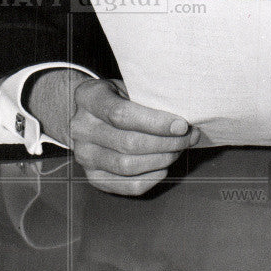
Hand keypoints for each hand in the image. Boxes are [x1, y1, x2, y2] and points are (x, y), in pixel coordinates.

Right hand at [27, 71, 198, 195]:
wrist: (92, 113)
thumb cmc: (120, 96)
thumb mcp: (128, 85)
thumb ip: (149, 98)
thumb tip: (187, 116)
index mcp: (89, 97)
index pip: (122, 114)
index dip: (156, 122)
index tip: (182, 125)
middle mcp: (81, 128)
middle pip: (128, 143)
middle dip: (166, 143)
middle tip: (189, 137)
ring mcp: (83, 155)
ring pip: (127, 166)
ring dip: (161, 160)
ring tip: (179, 149)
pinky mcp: (92, 176)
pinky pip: (124, 185)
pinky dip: (150, 178)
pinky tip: (164, 166)